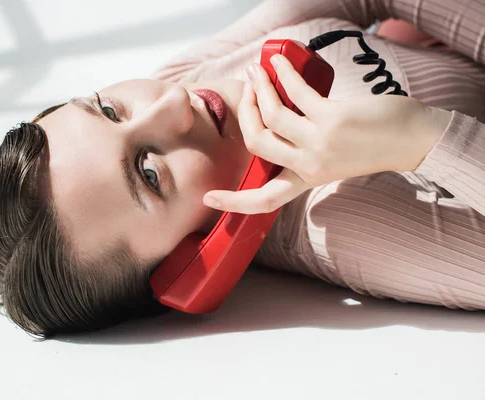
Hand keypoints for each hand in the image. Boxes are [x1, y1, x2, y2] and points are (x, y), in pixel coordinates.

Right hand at [203, 53, 451, 213]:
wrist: (411, 140)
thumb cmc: (372, 145)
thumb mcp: (331, 160)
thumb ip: (302, 150)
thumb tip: (274, 116)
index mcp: (306, 180)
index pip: (265, 200)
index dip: (234, 203)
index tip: (209, 199)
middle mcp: (308, 165)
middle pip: (256, 143)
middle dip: (245, 113)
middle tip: (248, 91)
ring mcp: (319, 143)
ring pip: (271, 115)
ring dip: (260, 88)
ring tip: (259, 71)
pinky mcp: (331, 119)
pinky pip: (295, 93)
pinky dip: (282, 73)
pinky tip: (278, 63)